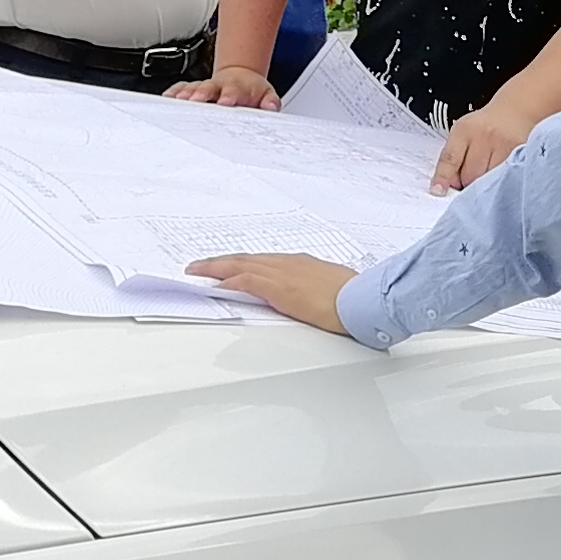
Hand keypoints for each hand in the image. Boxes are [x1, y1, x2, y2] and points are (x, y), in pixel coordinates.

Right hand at [171, 66, 283, 108]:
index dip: (230, 96)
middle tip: (196, 100)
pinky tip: (167, 99)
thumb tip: (271, 106)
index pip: (234, 91)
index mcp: (238, 89)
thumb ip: (270, 102)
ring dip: (184, 94)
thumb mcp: (266, 95)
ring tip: (176, 100)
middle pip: (208, 89)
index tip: (225, 101)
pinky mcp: (192, 90)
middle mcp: (218, 87)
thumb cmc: (251, 92)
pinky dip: (173, 94)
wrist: (240, 78)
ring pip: (192, 89)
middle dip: (201, 94)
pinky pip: (181, 90)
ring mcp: (204, 88)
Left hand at [187, 253, 359, 330]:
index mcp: (300, 265)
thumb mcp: (331, 291)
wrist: (363, 299)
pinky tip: (215, 285)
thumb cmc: (355, 298)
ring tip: (196, 272)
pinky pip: (247, 281)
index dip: (242, 263)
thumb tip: (314, 299)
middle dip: (220, 263)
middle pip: (246, 259)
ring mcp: (283, 274)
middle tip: (199, 266)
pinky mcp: (280, 288)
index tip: (227, 266)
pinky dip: (229, 281)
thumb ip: (316, 292)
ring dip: (216, 268)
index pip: (263, 262)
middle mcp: (288, 264)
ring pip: (241, 265)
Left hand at [432, 105, 536, 190]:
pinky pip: (504, 178)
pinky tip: (499, 175)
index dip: (443, 177)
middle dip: (466, 183)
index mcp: (464, 131)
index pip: (450, 158)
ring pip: (488, 180)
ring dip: (484, 185)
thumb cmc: (485, 126)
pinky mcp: (520, 154)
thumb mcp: (462, 133)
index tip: (438, 191)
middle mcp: (485, 136)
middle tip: (469, 178)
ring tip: (486, 173)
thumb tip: (446, 186)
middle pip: (470, 175)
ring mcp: (504, 146)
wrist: (515, 111)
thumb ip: (452, 158)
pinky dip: (499, 182)